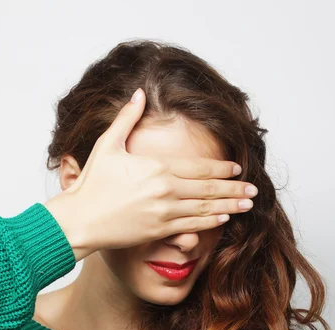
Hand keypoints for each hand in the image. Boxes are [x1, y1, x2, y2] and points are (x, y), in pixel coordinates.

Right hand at [44, 88, 256, 260]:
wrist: (80, 219)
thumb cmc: (92, 184)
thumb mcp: (107, 145)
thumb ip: (127, 118)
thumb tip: (140, 93)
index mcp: (156, 167)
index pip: (198, 167)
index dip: (221, 169)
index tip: (236, 168)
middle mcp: (165, 189)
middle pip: (209, 189)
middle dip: (234, 189)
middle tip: (254, 190)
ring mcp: (164, 212)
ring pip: (205, 208)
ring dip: (229, 206)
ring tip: (248, 205)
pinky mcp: (159, 230)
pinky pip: (192, 226)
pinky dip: (210, 222)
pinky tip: (224, 219)